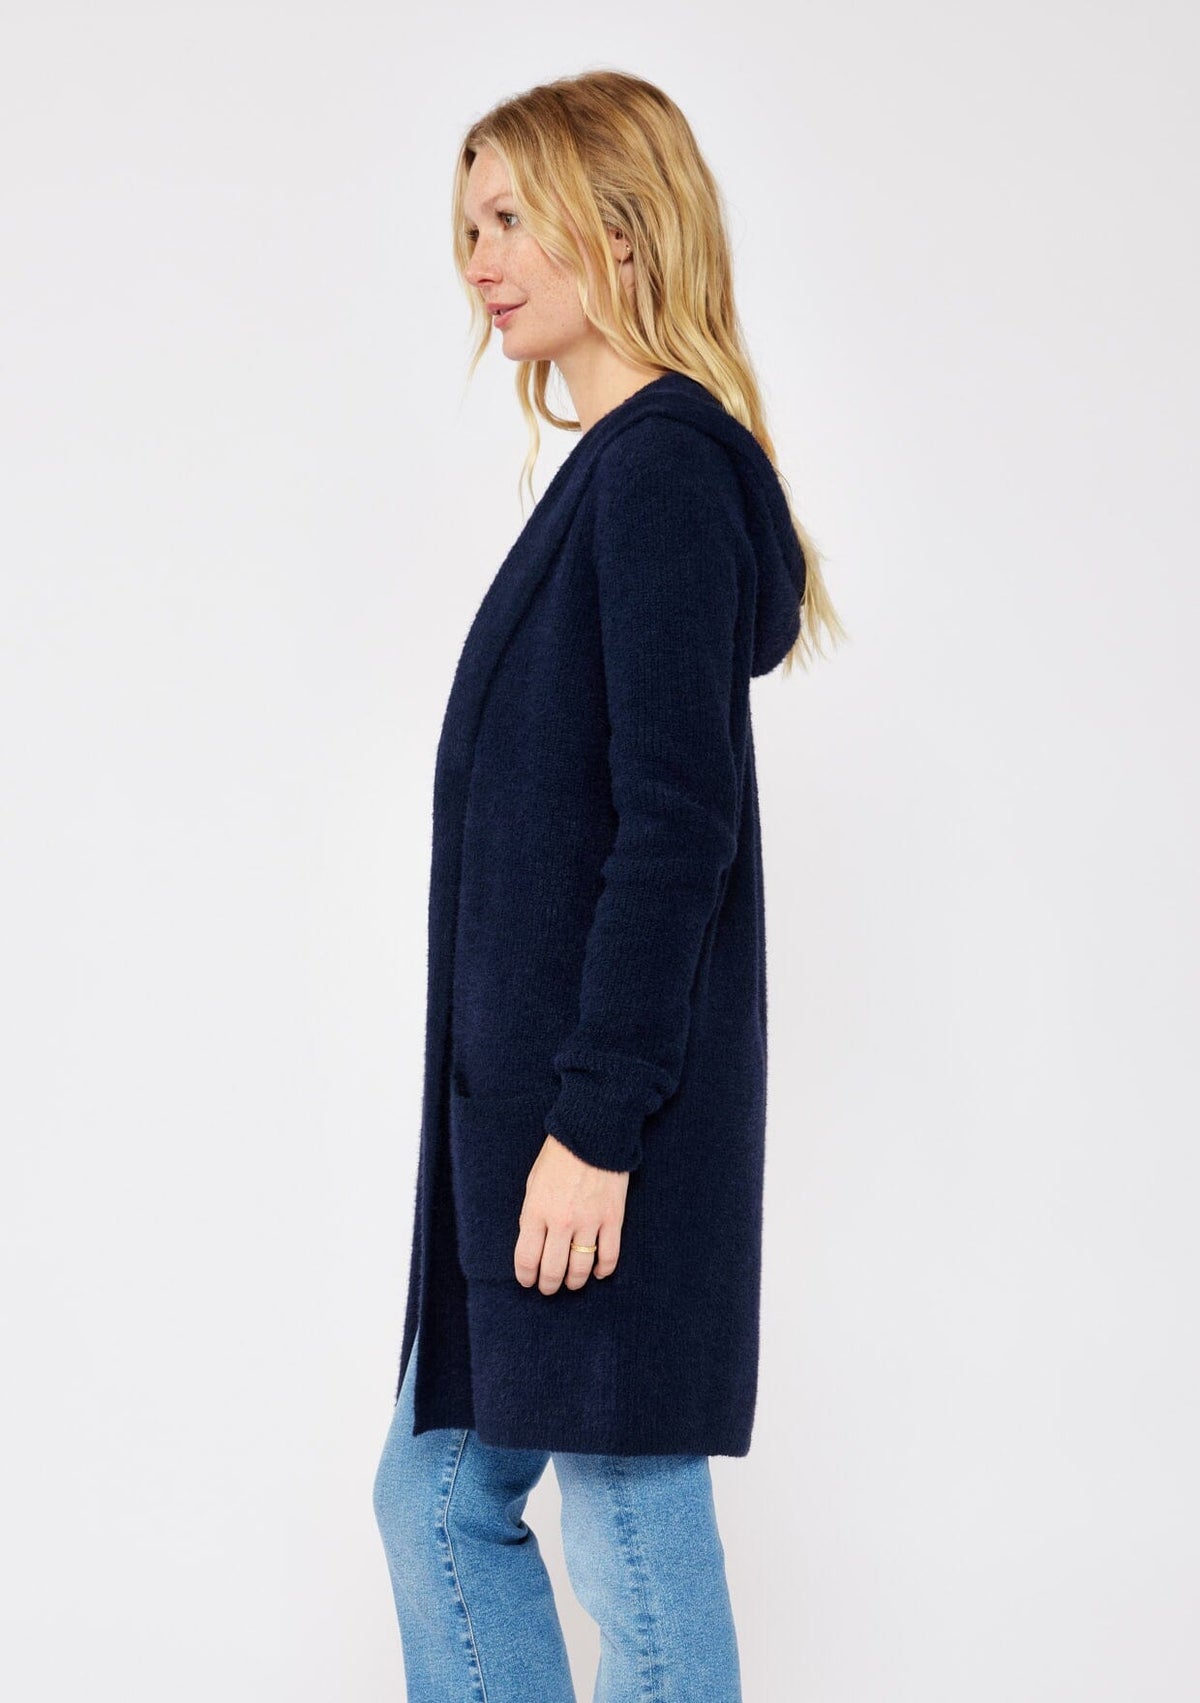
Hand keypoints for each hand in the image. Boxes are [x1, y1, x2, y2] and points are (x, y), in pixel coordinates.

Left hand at [515, 1133, 628, 1293]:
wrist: (593, 1134)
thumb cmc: (558, 1157)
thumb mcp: (533, 1184)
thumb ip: (532, 1215)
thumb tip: (535, 1244)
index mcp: (536, 1211)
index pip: (527, 1259)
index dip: (526, 1277)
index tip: (528, 1281)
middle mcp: (561, 1222)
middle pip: (553, 1270)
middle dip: (548, 1285)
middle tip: (548, 1287)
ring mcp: (589, 1221)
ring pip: (580, 1268)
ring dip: (574, 1281)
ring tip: (571, 1283)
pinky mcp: (612, 1218)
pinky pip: (609, 1255)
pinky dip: (603, 1270)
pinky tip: (598, 1273)